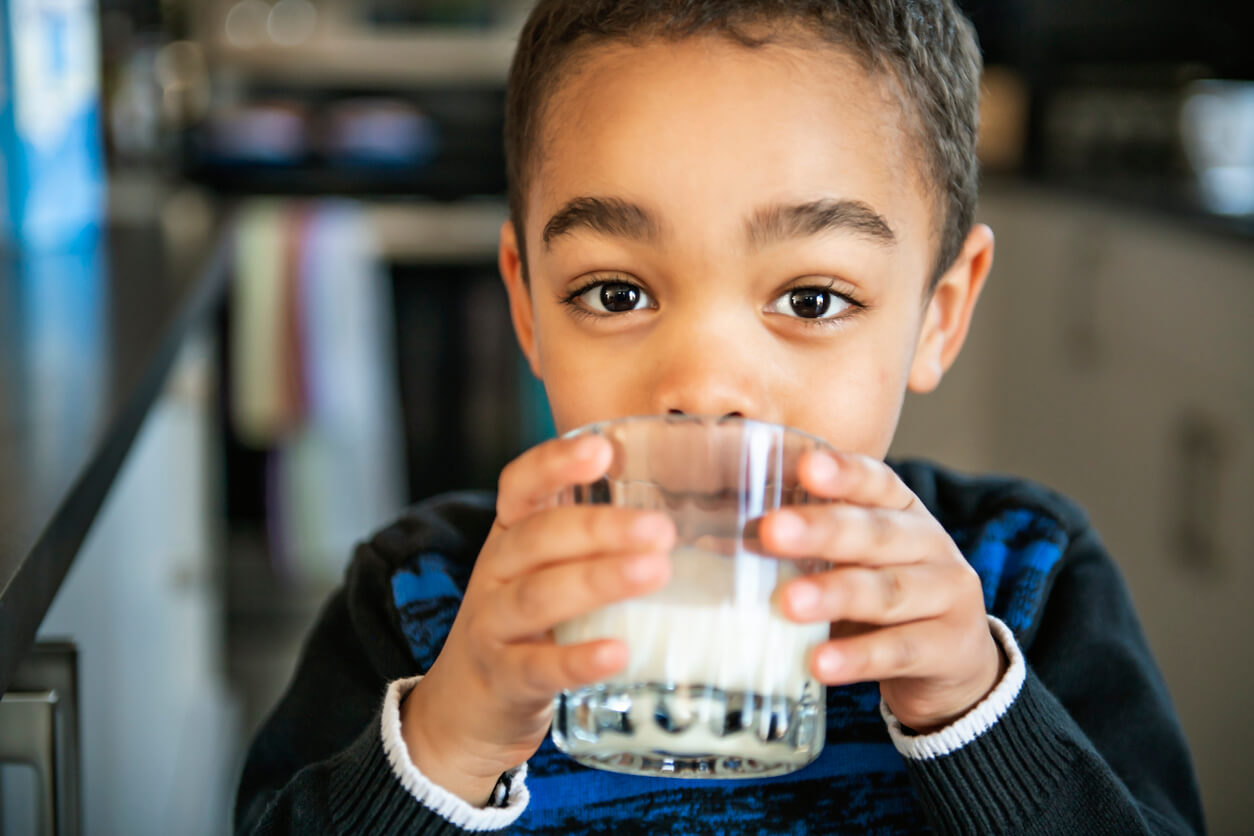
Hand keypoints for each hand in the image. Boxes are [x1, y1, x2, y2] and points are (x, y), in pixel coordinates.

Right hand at [401, 435, 674, 804]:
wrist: (465, 706)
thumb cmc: (528, 624)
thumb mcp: (546, 571)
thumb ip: (598, 543)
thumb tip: (705, 521)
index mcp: (510, 535)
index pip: (519, 486)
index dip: (554, 463)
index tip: (602, 449)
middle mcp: (495, 572)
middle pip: (538, 538)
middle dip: (599, 528)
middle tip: (660, 530)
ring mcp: (493, 626)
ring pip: (538, 596)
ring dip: (597, 581)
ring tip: (653, 573)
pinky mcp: (504, 680)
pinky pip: (539, 667)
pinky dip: (578, 659)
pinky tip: (618, 653)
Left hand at [762, 451, 1005, 732]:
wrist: (955, 660)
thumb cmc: (883, 597)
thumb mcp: (851, 562)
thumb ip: (801, 550)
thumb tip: (712, 541)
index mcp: (902, 512)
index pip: (877, 482)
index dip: (844, 473)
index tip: (806, 465)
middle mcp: (930, 544)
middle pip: (878, 533)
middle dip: (824, 530)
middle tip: (772, 531)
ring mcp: (948, 595)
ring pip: (889, 591)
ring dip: (836, 595)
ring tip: (788, 604)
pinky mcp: (951, 648)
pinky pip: (901, 651)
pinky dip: (858, 657)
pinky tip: (819, 663)